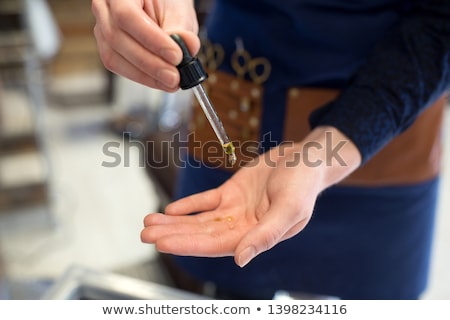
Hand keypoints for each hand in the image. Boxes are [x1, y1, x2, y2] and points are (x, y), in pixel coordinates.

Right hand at [92, 0, 199, 90]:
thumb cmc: (166, 2)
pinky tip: (160, 81)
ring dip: (146, 75)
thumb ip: (181, 29)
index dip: (151, 40)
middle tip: (174, 76)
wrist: (161, 5)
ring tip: (171, 82)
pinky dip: (142, 77)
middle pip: (118, 39)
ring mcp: (102, 29)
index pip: (127, 15)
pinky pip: (119, 67)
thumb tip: (187, 48)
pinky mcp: (108, 48)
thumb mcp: (178, 10)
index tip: (176, 56)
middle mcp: (104, 8)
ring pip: (115, 58)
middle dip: (150, 63)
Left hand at [141, 127, 360, 266]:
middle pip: (201, 233)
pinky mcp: (232, 192)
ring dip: (175, 221)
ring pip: (199, 219)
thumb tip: (240, 260)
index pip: (215, 244)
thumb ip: (265, 235)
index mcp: (256, 236)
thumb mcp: (289, 209)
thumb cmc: (303, 184)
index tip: (163, 243)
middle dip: (173, 233)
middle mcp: (242, 226)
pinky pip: (206, 200)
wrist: (305, 159)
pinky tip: (171, 208)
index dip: (188, 244)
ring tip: (149, 222)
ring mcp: (236, 209)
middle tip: (146, 233)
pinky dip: (189, 204)